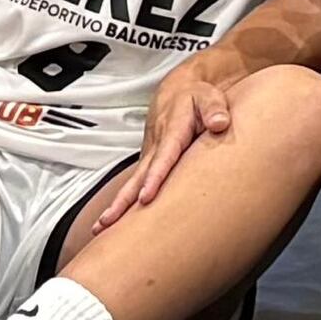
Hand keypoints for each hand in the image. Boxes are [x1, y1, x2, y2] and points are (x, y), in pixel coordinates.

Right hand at [122, 49, 250, 208]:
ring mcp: (149, 155)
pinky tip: (114, 223)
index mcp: (172, 132)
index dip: (154, 178)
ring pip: (131, 183)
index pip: (163, 159)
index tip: (145, 198)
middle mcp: (156, 147)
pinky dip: (123, 202)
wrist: (178, 91)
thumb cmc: (196, 97)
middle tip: (108, 222)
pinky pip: (135, 183)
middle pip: (138, 177)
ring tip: (100, 228)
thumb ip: (215, 108)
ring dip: (116, 205)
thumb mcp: (209, 96)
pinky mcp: (148, 162)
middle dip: (122, 200)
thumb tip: (219, 123)